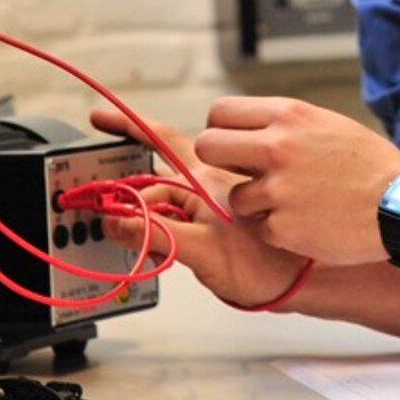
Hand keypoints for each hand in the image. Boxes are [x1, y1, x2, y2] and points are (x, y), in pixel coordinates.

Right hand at [88, 107, 307, 307]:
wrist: (300, 283)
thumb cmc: (265, 264)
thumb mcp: (202, 250)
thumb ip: (156, 233)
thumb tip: (114, 218)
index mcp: (205, 178)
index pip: (160, 141)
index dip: (128, 128)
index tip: (100, 116)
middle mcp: (206, 184)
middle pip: (153, 171)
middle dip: (125, 174)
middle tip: (99, 170)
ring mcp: (209, 204)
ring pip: (159, 199)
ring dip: (137, 212)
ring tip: (125, 230)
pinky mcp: (210, 227)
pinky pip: (169, 221)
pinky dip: (151, 230)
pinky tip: (145, 243)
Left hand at [196, 96, 399, 266]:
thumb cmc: (370, 165)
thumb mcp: (327, 124)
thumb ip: (284, 125)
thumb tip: (244, 132)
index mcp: (289, 116)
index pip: (220, 112)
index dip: (222, 129)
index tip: (232, 144)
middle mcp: (276, 147)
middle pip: (208, 147)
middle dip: (220, 163)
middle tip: (243, 174)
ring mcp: (277, 189)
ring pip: (234, 197)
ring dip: (256, 204)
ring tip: (293, 204)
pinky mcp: (281, 228)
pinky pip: (260, 229)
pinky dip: (279, 231)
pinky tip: (308, 223)